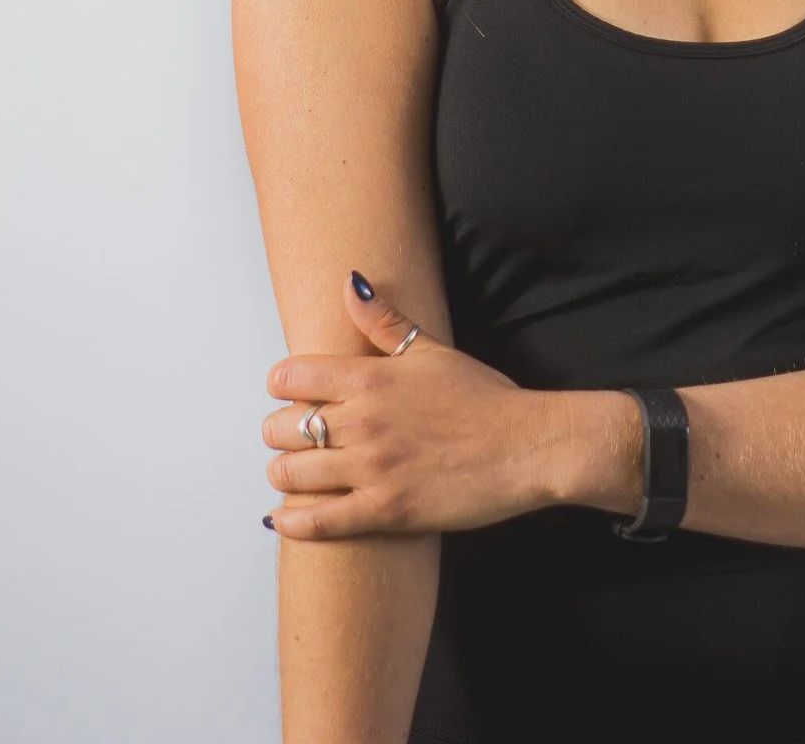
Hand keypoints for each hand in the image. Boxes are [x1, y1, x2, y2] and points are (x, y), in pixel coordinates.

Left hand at [261, 272, 567, 538]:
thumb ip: (385, 321)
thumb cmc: (483, 398)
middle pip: (283, 427)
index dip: (281, 384)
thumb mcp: (432, 350)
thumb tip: (351, 283)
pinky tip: (285, 518)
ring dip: (283, 473)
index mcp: (372, 378)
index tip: (286, 391)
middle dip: (278, 431)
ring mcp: (372, 468)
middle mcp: (364, 421)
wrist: (525, 446)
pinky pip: (320, 521)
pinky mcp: (385, 511)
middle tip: (289, 435)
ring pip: (291, 473)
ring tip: (291, 472)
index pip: (293, 376)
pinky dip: (294, 522)